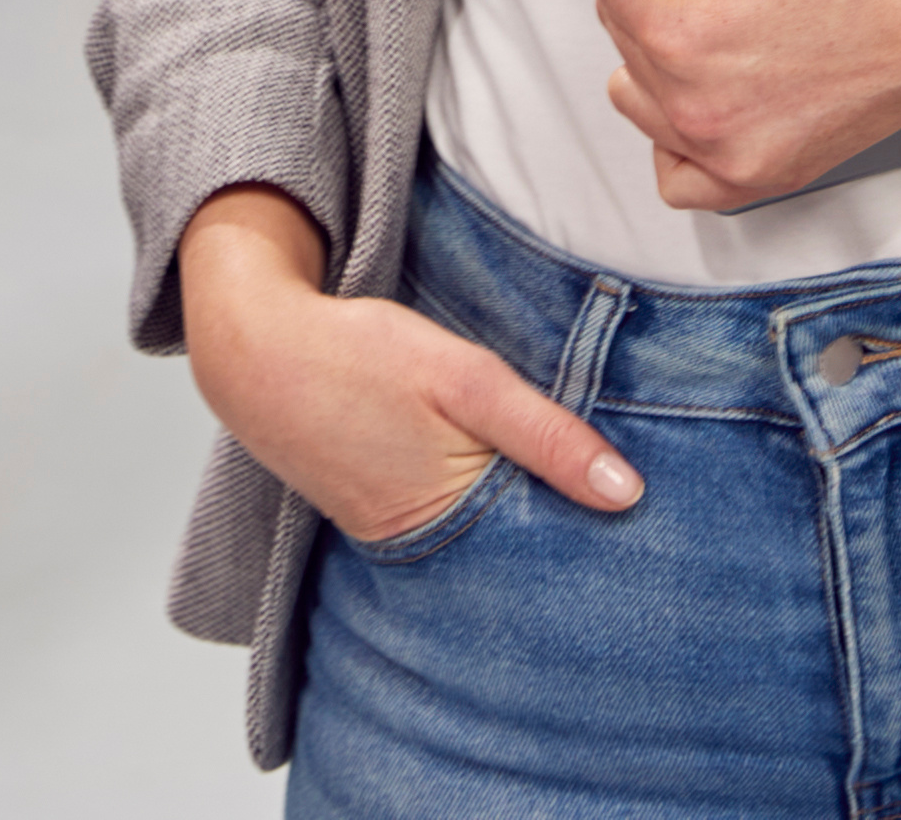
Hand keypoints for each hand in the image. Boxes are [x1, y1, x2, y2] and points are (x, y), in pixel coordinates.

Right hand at [175, 188, 639, 545]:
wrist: (252, 347)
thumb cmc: (357, 354)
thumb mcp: (464, 378)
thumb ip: (546, 434)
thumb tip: (628, 495)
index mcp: (447, 519)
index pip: (545, 551)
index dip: (594, 536)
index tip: (647, 527)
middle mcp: (420, 545)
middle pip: (514, 552)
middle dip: (561, 533)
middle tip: (623, 514)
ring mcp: (392, 534)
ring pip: (481, 535)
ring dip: (518, 514)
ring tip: (572, 496)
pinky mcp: (375, 513)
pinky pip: (444, 521)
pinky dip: (474, 501)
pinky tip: (498, 478)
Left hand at [575, 0, 900, 213]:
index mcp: (691, 40)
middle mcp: (703, 116)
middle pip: (624, 39)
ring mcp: (734, 158)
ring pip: (640, 95)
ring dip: (673, 59)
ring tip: (751, 27)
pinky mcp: (763, 180)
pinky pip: (676, 172)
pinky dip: (685, 130)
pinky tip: (728, 88)